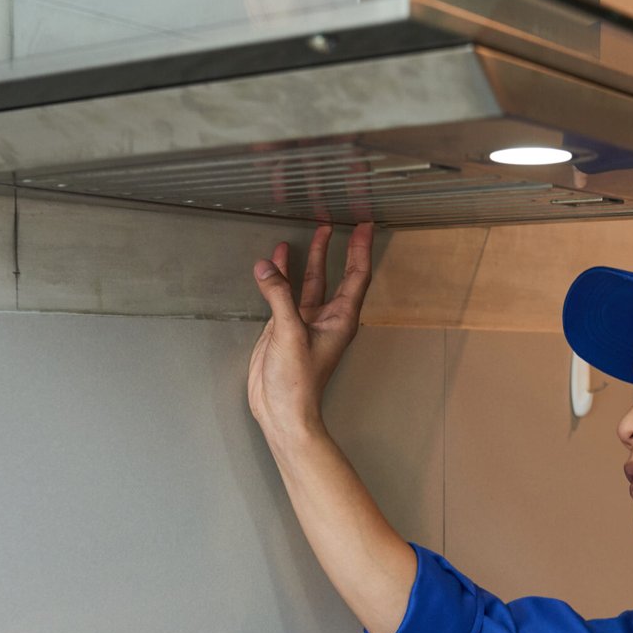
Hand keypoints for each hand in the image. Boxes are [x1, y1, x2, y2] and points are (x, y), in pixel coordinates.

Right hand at [246, 222, 373, 441]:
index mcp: (341, 319)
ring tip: (313, 231)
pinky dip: (281, 276)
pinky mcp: (285, 328)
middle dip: (338, 248)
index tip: (364, 226)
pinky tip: (274, 262)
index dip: (360, 249)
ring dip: (309, 258)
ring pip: (310, 282)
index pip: (356, 276)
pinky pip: (285, 294)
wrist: (281, 409)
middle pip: (336, 274)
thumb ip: (279, 297)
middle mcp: (327, 318)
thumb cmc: (297, 382)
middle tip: (339, 223)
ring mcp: (306, 322)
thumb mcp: (290, 334)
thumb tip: (267, 267)